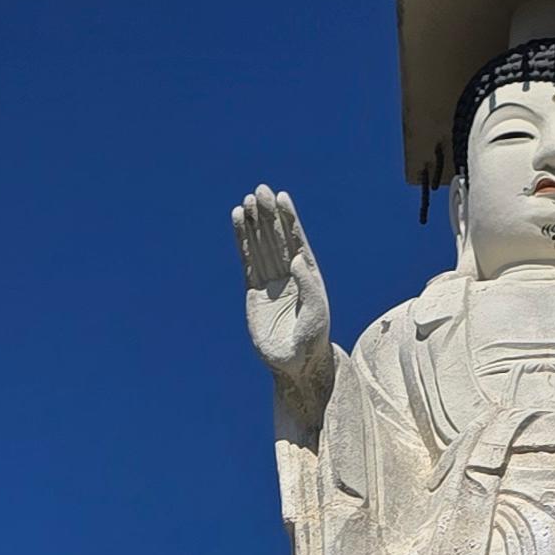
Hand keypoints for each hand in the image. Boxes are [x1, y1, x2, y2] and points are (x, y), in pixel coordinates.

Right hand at [233, 185, 331, 383]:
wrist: (295, 365)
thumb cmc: (311, 341)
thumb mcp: (316, 313)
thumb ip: (309, 285)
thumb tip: (299, 258)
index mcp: (309, 276)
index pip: (297, 241)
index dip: (289, 220)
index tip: (282, 198)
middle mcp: (290, 275)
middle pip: (277, 238)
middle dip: (269, 215)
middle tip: (260, 190)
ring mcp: (272, 281)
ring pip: (261, 246)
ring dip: (254, 223)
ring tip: (247, 201)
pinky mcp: (255, 291)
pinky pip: (248, 261)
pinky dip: (243, 242)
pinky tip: (238, 221)